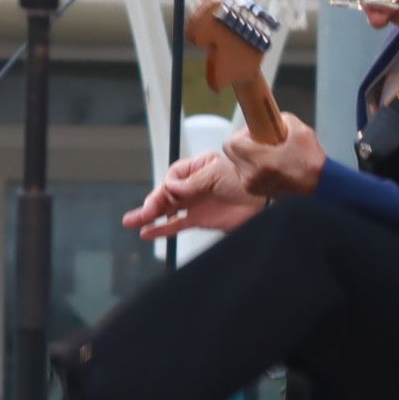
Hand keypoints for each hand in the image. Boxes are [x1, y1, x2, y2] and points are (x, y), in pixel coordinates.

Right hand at [123, 152, 265, 242]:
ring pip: (167, 210)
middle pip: (166, 193)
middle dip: (153, 203)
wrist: (267, 202)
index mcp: (198, 167)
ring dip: (149, 216)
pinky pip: (176, 224)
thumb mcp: (217, 174)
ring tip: (131, 222)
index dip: (168, 185)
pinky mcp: (200, 220)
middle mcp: (194, 185)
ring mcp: (196, 203)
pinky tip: (147, 232)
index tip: (169, 192)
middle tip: (142, 213)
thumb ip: (192, 182)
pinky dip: (162, 228)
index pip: (173, 175)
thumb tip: (171, 187)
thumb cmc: (246, 180)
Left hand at [223, 115, 326, 199]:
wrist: (319, 184)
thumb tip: (267, 118)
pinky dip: (250, 168)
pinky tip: (266, 165)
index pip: (232, 143)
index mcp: (261, 160)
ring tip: (264, 155)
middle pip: (231, 153)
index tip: (255, 132)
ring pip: (236, 163)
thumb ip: (280, 119)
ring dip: (245, 156)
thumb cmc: (310, 159)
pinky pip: (243, 174)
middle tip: (258, 141)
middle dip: (241, 144)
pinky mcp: (254, 192)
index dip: (242, 134)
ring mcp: (252, 186)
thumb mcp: (300, 130)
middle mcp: (252, 175)